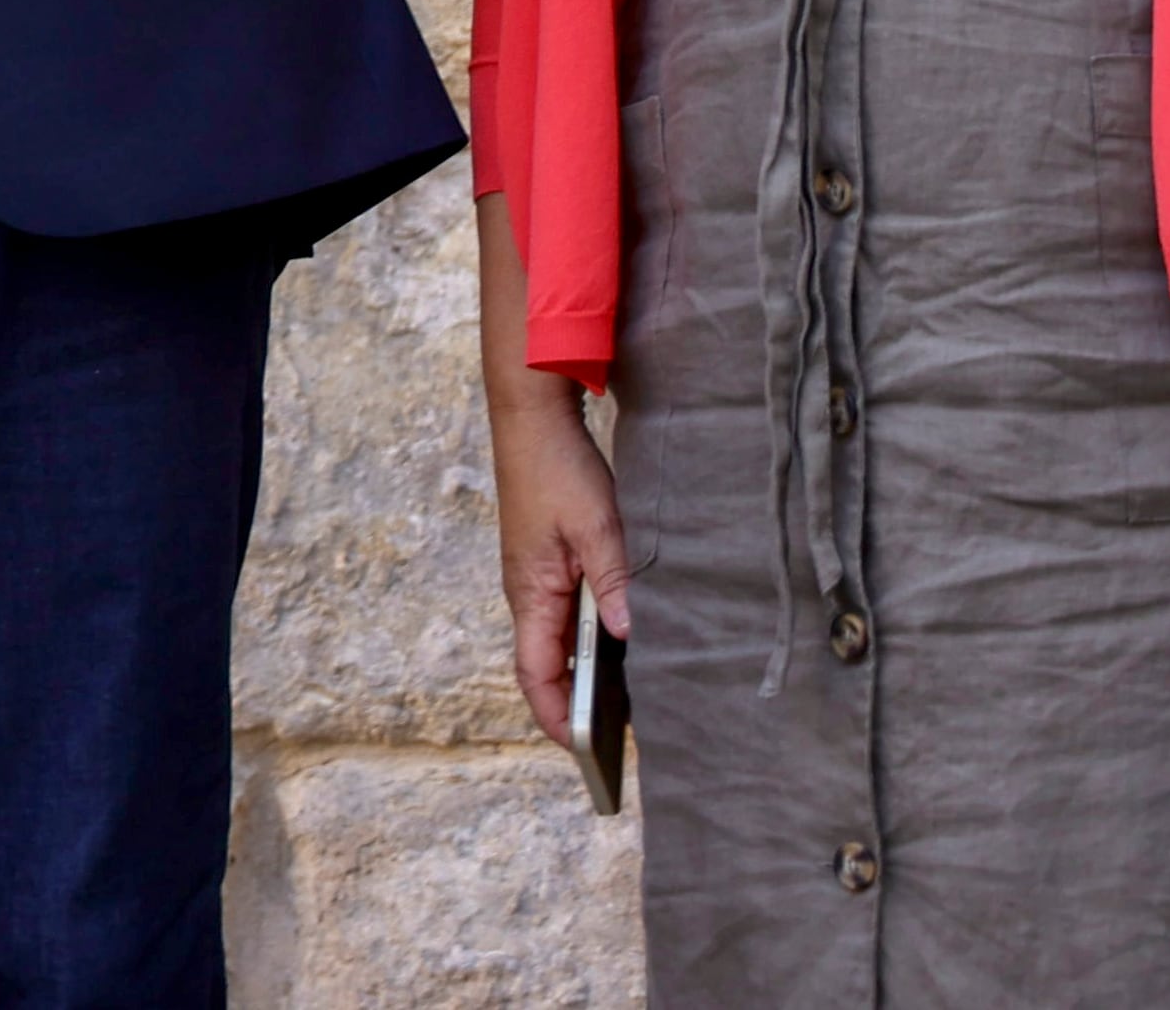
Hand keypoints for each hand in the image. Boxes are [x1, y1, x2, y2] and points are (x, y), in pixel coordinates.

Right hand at [477, 197, 629, 733]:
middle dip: (581, 708)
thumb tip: (637, 642)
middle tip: (628, 743)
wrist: (531, 414)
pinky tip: (635, 644)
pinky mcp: (552, 560)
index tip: (591, 755)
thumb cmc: (557, 469)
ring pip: (563, 642)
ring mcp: (538, 577)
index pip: (535, 676)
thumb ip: (618, 584)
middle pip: (548, 668)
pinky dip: (597, 642)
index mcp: (530, 592)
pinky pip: (572, 616)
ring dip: (592, 675)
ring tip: (640, 703)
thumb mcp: (597, 526)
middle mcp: (529, 593)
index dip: (559, 720)